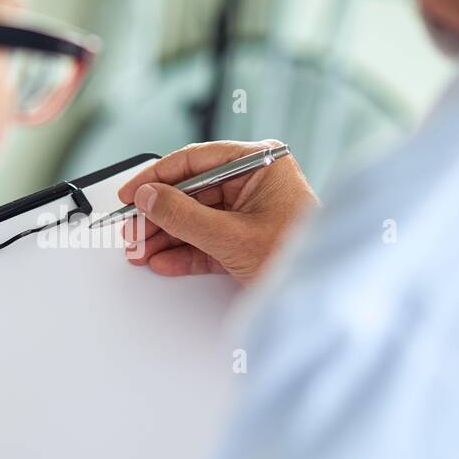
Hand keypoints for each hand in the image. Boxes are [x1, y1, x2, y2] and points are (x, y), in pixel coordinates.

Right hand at [116, 139, 316, 284]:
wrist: (326, 297)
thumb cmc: (299, 258)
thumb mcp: (231, 235)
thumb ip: (183, 215)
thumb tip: (149, 198)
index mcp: (260, 163)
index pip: (196, 160)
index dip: (157, 178)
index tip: (131, 193)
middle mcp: (255, 182)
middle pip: (191, 192)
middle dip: (158, 216)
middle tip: (132, 230)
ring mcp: (251, 211)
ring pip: (196, 218)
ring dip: (166, 236)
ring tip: (141, 251)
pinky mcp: (248, 239)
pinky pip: (208, 239)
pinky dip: (185, 252)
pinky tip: (163, 260)